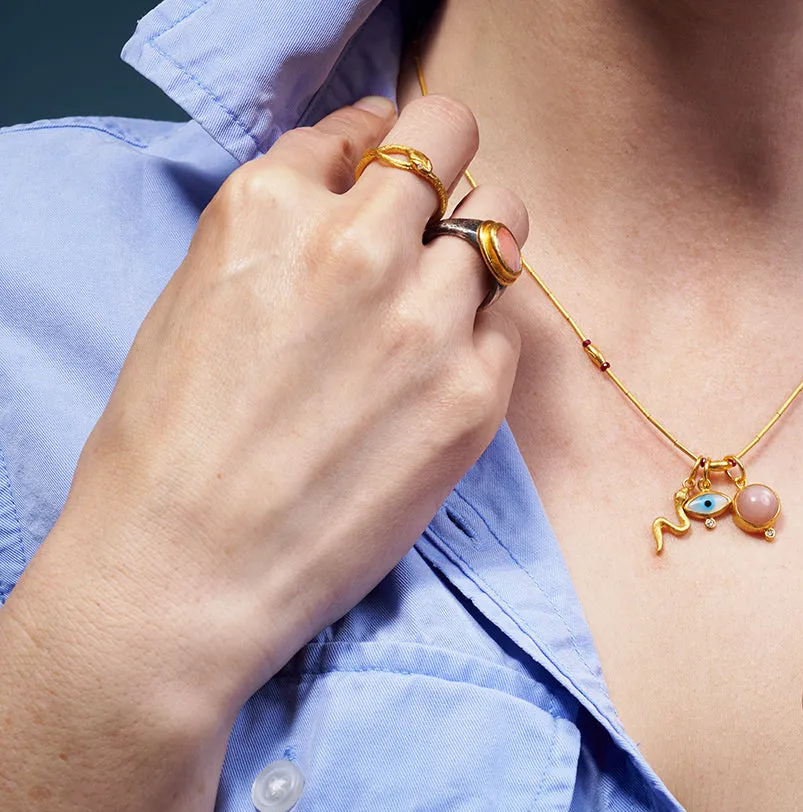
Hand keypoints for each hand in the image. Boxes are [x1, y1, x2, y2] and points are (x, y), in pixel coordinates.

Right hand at [25, 94, 527, 710]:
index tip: (383, 171)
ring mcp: (427, 318)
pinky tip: (434, 383)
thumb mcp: (201, 294)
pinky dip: (481, 340)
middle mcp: (357, 245)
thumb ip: (282, 225)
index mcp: (269, 207)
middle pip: (451, 136)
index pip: (367, 126)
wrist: (189, 572)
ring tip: (437, 305)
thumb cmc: (172, 444)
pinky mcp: (475, 391)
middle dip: (443, 169)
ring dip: (476, 249)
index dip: (379, 149)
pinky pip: (508, 326)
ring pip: (501, 222)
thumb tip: (353, 178)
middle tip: (432, 216)